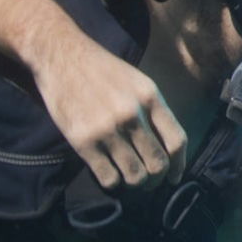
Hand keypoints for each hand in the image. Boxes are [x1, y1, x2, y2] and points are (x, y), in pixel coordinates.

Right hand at [32, 38, 186, 190]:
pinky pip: (108, 177)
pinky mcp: (83, 141)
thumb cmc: (104, 71)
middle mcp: (132, 114)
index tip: (174, 177)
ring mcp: (107, 129)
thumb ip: (155, 111)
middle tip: (151, 182)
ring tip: (131, 179)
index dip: (179, 165)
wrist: (61, 57)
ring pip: (135, 176)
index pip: (177, 141)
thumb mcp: (139, 82)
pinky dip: (113, 182)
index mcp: (150, 98)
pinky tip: (111, 175)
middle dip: (157, 179)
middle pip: (158, 164)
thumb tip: (170, 148)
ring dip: (136, 183)